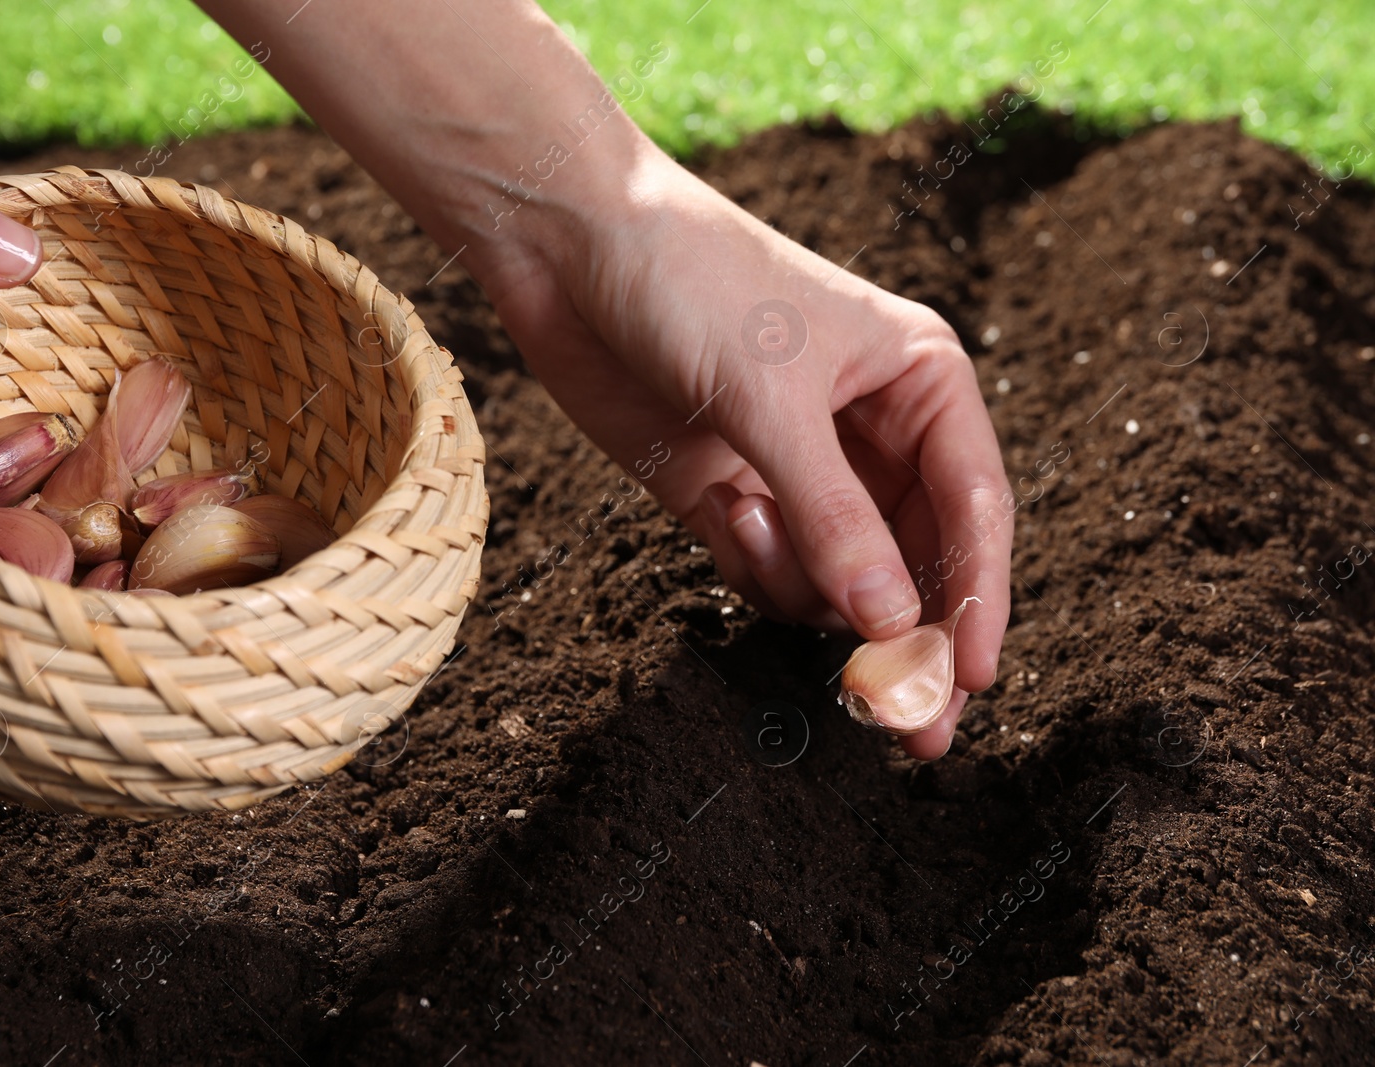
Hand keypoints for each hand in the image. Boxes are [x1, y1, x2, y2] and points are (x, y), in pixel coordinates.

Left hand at [473, 151, 1012, 759]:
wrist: (566, 250)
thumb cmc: (691, 286)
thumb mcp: (771, 403)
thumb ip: (834, 520)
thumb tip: (891, 628)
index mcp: (918, 382)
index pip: (973, 508)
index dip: (977, 598)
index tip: (972, 679)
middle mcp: (870, 430)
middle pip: (914, 561)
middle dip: (905, 635)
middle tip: (907, 729)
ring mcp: (797, 467)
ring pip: (840, 580)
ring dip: (807, 587)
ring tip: (751, 526)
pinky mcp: (730, 491)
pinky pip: (770, 572)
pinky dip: (753, 566)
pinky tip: (723, 515)